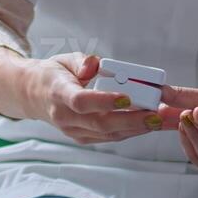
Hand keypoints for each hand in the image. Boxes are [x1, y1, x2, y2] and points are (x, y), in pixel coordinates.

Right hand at [27, 52, 161, 143]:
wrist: (35, 96)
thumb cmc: (55, 74)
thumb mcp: (65, 59)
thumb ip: (82, 61)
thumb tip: (94, 67)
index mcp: (58, 93)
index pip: (81, 101)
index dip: (103, 102)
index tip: (127, 98)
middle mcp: (64, 117)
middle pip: (100, 123)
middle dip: (131, 121)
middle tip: (156, 115)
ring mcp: (73, 131)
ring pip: (108, 134)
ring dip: (137, 128)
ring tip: (162, 120)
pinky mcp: (83, 138)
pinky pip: (109, 137)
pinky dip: (131, 131)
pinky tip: (149, 124)